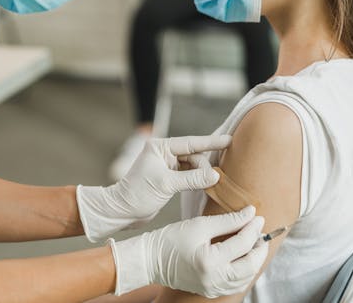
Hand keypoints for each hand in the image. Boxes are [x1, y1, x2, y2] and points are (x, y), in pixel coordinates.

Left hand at [77, 134, 231, 241]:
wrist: (123, 211)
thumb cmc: (138, 194)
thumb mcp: (166, 184)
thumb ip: (192, 179)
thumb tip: (215, 175)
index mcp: (160, 147)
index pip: (190, 143)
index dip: (211, 142)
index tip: (229, 139)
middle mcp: (164, 153)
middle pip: (194, 156)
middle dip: (205, 167)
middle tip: (215, 180)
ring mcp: (167, 166)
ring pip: (193, 167)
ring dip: (203, 175)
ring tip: (213, 184)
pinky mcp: (170, 179)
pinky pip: (190, 176)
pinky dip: (198, 181)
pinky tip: (207, 186)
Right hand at [110, 207, 268, 296]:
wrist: (151, 259)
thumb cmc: (170, 240)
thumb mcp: (200, 225)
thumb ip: (228, 220)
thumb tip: (250, 214)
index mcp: (210, 262)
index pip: (242, 244)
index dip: (253, 228)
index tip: (257, 216)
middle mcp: (214, 280)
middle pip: (250, 265)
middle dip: (259, 247)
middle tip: (260, 231)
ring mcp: (213, 288)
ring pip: (246, 277)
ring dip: (254, 260)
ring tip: (253, 242)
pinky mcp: (211, 291)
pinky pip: (236, 284)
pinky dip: (244, 271)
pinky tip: (242, 257)